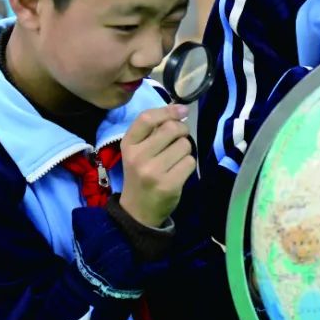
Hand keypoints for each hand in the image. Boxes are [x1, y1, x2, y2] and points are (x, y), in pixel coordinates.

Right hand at [118, 104, 195, 227]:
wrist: (137, 210)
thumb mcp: (138, 151)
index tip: (182, 110)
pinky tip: (178, 172)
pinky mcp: (168, 185)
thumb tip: (181, 109)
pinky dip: (188, 164)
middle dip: (182, 130)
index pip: (147, 118)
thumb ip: (154, 130)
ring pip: (184, 145)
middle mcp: (138, 157)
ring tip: (175, 160)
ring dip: (185, 150)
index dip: (168, 110)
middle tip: (179, 139)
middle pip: (172, 129)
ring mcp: (153, 172)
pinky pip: (190, 162)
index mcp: (128, 144)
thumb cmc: (141, 174)